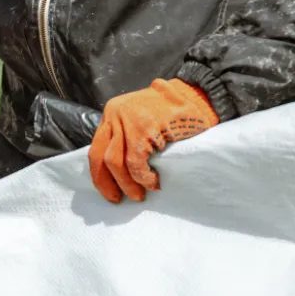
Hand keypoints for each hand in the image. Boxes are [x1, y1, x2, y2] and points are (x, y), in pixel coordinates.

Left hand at [88, 78, 218, 202]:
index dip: (100, 174)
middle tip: (118, 199)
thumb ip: (124, 137)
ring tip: (139, 195)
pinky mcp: (143, 128)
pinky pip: (135, 162)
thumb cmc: (172, 113)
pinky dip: (143, 177)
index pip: (96, 148)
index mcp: (111, 113)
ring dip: (126, 184)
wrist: (198, 96)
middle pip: (99, 156)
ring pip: (114, 162)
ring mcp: (128, 121)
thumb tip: (116, 173)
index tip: (108, 190)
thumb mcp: (139, 119)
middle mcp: (114, 114)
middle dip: (107, 183)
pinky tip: (153, 183)